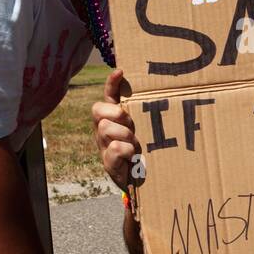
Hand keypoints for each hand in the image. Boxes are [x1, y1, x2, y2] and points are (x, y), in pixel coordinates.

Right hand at [92, 69, 140, 192]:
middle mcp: (105, 129)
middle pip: (98, 110)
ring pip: (105, 128)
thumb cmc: (146, 152)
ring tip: (135, 145)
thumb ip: (147, 113)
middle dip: (115, 114)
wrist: (144, 182)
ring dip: (124, 135)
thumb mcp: (148, 130)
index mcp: (114, 118)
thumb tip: (156, 91)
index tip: (121, 71)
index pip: (109, 95)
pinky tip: (132, 156)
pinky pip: (113, 148)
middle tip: (130, 124)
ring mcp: (103, 146)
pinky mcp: (107, 163)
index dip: (112, 83)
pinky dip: (125, 151)